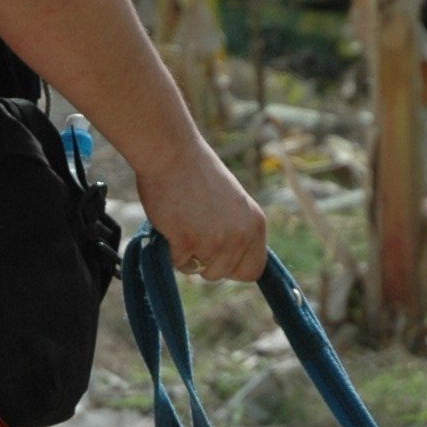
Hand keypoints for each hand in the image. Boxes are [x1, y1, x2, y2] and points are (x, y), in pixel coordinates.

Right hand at [135, 137, 267, 283]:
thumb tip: (229, 262)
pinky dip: (170, 248)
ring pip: (199, 271)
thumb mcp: (233, 204)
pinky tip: (171, 222)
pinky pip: (178, 263)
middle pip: (222, 273)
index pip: (254, 269)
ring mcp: (215, 240)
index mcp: (255, 224)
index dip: (234, 267)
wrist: (173, 154)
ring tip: (183, 224)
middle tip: (193, 230)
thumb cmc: (196, 174)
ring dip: (187, 255)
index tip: (218, 257)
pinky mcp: (189, 241)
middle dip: (205, 260)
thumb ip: (236, 231)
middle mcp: (240, 235)